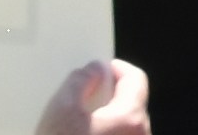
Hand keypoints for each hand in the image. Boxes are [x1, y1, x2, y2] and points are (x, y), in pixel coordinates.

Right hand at [34, 62, 156, 134]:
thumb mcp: (62, 108)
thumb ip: (81, 79)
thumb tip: (94, 70)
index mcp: (131, 119)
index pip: (135, 79)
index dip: (116, 69)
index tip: (100, 70)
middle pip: (132, 104)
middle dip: (108, 97)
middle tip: (83, 97)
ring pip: (124, 127)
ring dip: (105, 121)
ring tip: (77, 124)